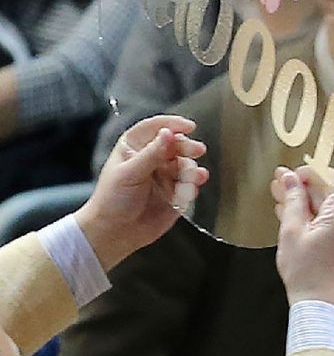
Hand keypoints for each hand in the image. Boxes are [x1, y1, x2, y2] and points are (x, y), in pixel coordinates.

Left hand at [73, 115, 208, 268]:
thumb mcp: (131, 172)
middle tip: (197, 150)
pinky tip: (193, 187)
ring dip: (191, 169)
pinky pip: (190, 184)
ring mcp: (165, 176)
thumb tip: (169, 133)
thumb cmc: (114, 198)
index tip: (189, 126)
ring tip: (193, 176)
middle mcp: (151, 159)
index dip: (172, 124)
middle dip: (187, 147)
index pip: (155, 128)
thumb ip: (152, 153)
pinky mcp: (175, 194)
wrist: (116, 231)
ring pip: (186, 164)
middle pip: (175, 145)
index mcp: (135, 147)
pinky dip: (193, 184)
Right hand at [273, 166, 333, 312]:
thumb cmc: (307, 274)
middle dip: (304, 188)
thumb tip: (289, 178)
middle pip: (330, 194)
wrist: (322, 307)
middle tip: (278, 186)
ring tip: (281, 202)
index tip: (290, 175)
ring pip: (330, 210)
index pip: (332, 178)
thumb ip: (293, 200)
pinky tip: (295, 219)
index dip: (310, 173)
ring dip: (307, 204)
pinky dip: (316, 219)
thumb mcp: (291, 231)